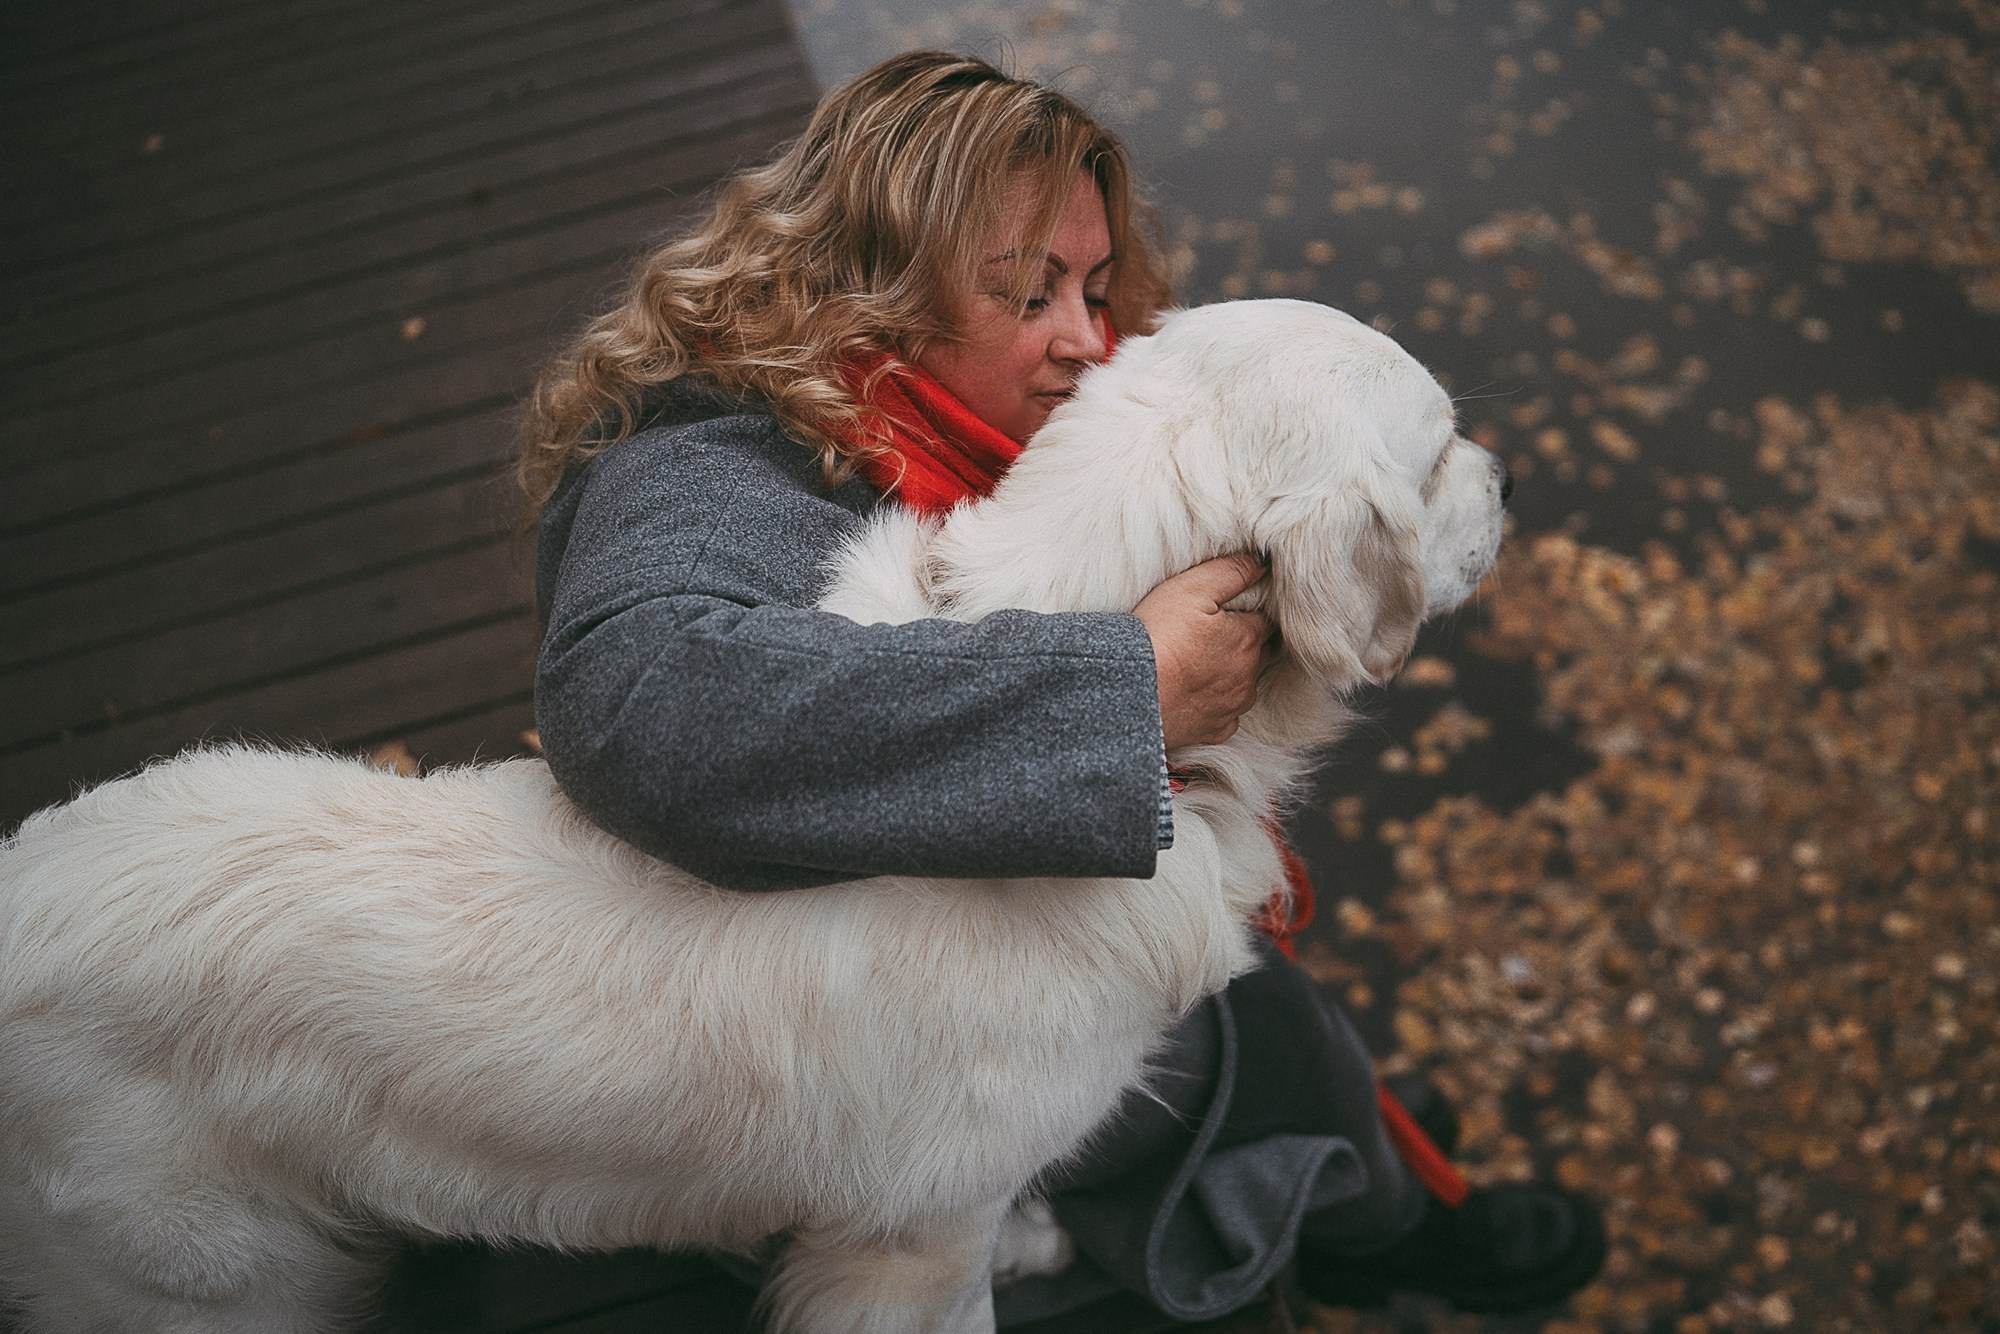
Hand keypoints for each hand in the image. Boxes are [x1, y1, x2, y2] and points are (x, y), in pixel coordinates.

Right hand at [1134, 553, 1273, 749]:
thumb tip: (1261, 563)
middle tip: (1217, 634)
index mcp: (1248, 638)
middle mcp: (1249, 675)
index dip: (1252, 610)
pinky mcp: (1216, 730)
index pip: (1267, 618)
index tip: (1233, 609)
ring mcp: (1233, 706)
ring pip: (1245, 685)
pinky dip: (1216, 705)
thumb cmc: (1157, 637)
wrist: (1130, 694)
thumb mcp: (1190, 588)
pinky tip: (1195, 695)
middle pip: (1261, 653)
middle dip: (1246, 643)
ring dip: (1232, 674)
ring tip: (1202, 664)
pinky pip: (1226, 716)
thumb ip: (1231, 572)